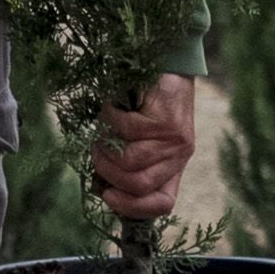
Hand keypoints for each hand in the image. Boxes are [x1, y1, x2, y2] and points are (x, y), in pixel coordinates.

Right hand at [93, 69, 195, 222]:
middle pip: (139, 185)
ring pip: (130, 162)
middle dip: (108, 174)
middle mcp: (178, 156)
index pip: (163, 203)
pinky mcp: (165, 120)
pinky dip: (109, 119)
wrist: (170, 66)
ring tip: (99, 134)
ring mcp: (174, 140)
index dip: (133, 207)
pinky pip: (125, 130)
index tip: (107, 195)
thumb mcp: (145, 139)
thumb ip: (130, 162)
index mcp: (174, 167)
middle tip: (95, 156)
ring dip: (104, 149)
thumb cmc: (151, 104)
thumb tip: (101, 186)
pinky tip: (110, 108)